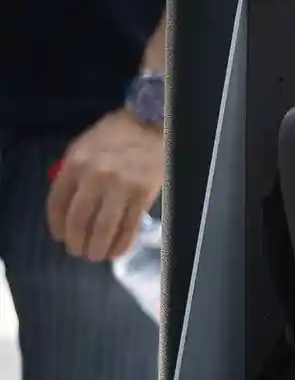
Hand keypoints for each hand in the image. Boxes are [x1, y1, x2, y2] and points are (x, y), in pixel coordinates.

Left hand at [47, 110, 163, 262]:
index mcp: (76, 163)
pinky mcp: (143, 195)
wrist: (152, 123)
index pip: (58, 203)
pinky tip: (117, 250)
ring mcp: (121, 187)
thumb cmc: (116, 134)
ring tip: (96, 255)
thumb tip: (69, 203)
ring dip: (97, 247)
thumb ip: (73, 172)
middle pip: (79, 219)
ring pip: (104, 227)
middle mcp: (95, 177)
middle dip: (76, 241)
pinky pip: (130, 226)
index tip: (60, 237)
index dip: (57, 225)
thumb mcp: (84, 146)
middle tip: (78, 251)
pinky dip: (122, 243)